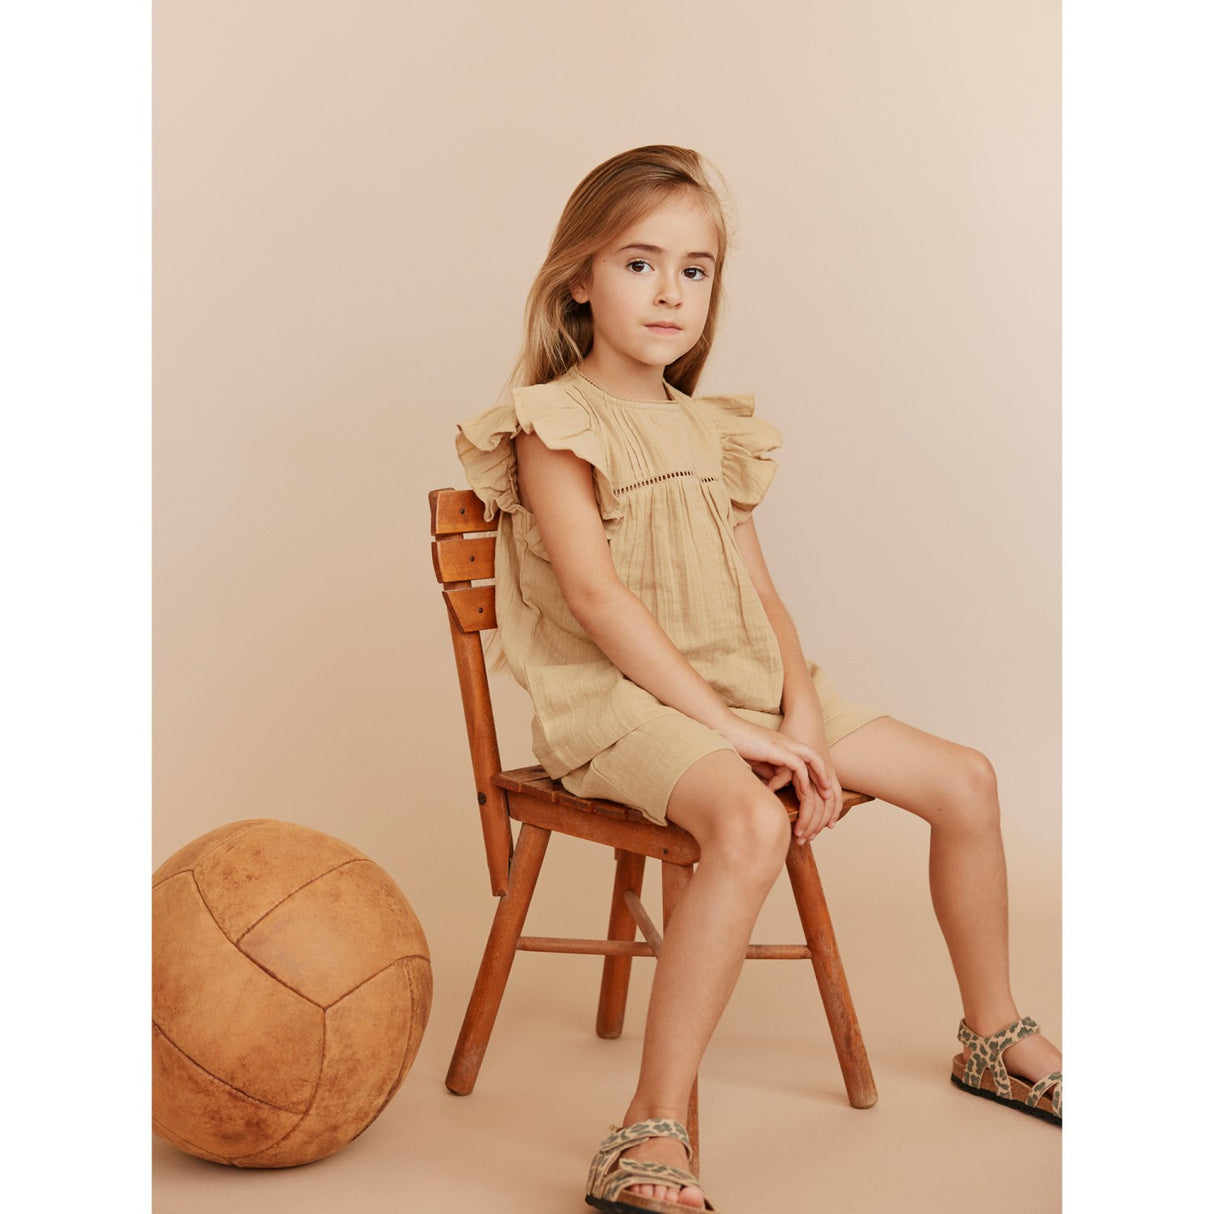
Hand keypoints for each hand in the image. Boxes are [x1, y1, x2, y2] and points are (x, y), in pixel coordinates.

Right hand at [721, 718, 839, 842]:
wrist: (722, 727)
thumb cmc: (736, 743)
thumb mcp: (757, 761)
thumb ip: (769, 772)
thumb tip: (777, 787)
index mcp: (783, 744)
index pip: (807, 757)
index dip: (816, 774)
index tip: (821, 791)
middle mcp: (787, 743)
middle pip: (816, 757)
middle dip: (825, 775)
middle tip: (830, 794)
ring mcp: (782, 744)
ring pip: (812, 759)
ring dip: (820, 777)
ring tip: (825, 795)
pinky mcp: (776, 749)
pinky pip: (797, 765)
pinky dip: (803, 779)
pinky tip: (805, 792)